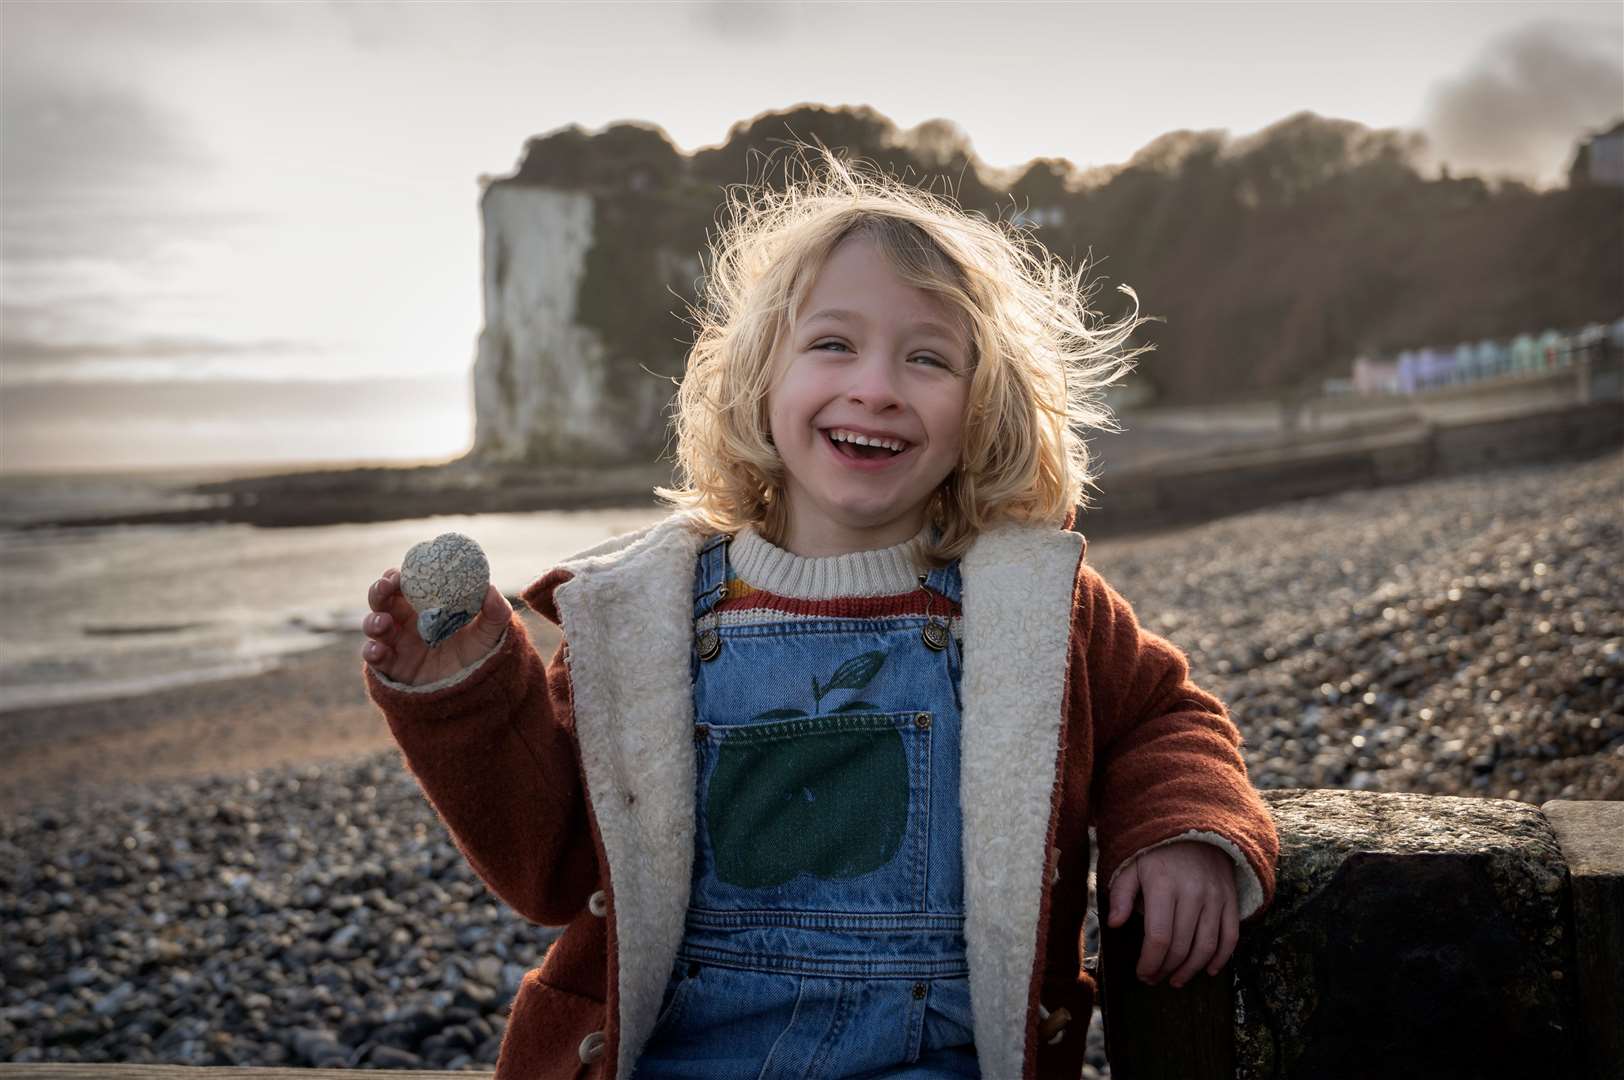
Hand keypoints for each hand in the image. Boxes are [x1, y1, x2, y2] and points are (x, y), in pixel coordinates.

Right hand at [361, 568, 511, 685]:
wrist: (473, 689)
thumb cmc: (478, 654)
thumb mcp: (489, 633)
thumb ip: (495, 612)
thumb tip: (491, 590)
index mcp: (425, 606)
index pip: (405, 584)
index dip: (398, 575)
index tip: (400, 573)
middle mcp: (406, 622)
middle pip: (383, 600)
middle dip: (379, 591)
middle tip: (386, 587)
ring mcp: (397, 644)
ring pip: (374, 625)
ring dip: (373, 621)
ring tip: (384, 622)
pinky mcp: (392, 667)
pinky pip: (374, 657)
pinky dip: (372, 652)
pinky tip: (379, 650)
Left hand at [1107, 840, 1237, 987]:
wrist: (1195, 826)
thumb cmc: (1157, 851)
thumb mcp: (1132, 864)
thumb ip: (1122, 894)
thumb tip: (1114, 924)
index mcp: (1163, 885)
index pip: (1159, 937)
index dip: (1150, 962)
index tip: (1142, 973)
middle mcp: (1192, 893)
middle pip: (1181, 946)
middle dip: (1166, 969)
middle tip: (1154, 978)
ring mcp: (1215, 897)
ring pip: (1206, 946)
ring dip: (1191, 970)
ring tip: (1176, 980)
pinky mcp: (1231, 899)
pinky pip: (1231, 936)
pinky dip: (1221, 958)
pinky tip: (1207, 970)